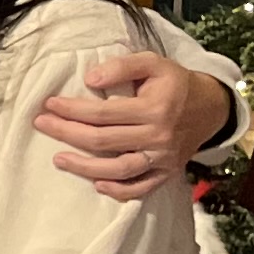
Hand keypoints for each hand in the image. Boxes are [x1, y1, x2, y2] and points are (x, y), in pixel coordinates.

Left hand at [33, 50, 233, 200]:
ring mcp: (163, 158)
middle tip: (42, 125)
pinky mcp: (167, 172)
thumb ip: (123, 66)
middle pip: (104, 140)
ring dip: (85, 167)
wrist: (211, 107)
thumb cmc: (175, 83)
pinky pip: (142, 188)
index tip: (49, 105)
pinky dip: (119, 190)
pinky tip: (96, 185)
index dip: (72, 109)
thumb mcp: (154, 63)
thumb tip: (90, 79)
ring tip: (58, 159)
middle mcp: (158, 136)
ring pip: (119, 169)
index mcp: (154, 108)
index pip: (103, 112)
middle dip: (67, 133)